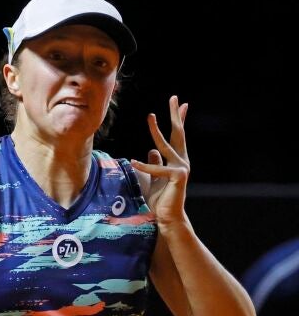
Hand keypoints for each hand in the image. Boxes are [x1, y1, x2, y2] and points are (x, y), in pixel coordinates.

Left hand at [131, 95, 189, 228]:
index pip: (178, 136)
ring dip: (156, 130)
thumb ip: (155, 163)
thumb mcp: (154, 177)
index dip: (179, 120)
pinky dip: (144, 166)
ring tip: (150, 116)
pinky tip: (133, 161)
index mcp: (177, 160)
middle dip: (175, 115)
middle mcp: (182, 161)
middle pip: (178, 133)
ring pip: (165, 145)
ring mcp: (181, 168)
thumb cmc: (161, 198)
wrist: (167, 217)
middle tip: (175, 98)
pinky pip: (156, 169)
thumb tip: (151, 150)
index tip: (180, 104)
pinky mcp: (176, 177)